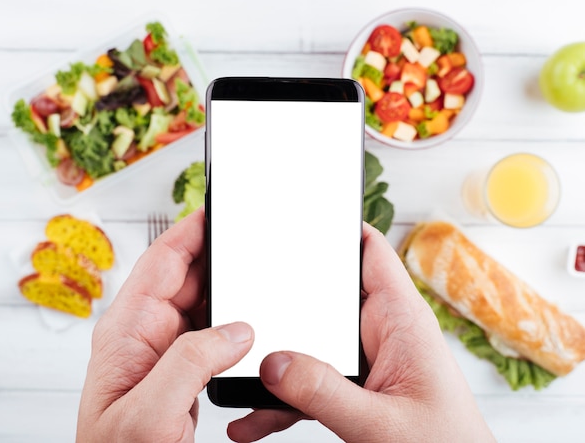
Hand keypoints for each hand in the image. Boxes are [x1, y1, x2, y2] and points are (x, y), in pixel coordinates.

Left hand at [76, 208, 253, 441]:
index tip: (217, 211)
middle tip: (253, 244)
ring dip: (229, 293)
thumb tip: (236, 329)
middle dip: (219, 258)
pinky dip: (233, 324)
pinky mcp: (183, 371)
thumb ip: (190, 362)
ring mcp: (166, 352)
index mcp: (128, 331)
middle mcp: (146, 334)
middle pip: (186, 278)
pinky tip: (251, 324)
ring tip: (259, 280)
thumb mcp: (150, 411)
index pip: (160, 263)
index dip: (188, 232)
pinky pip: (212, 334)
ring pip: (203, 305)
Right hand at [228, 222, 494, 442]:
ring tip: (238, 363)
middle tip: (243, 296)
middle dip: (285, 296)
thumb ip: (326, 393)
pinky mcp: (355, 388)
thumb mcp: (381, 423)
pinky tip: (253, 414)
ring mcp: (366, 360)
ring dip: (278, 355)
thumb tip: (273, 363)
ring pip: (311, 341)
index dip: (337, 227)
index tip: (294, 217)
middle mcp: (381, 332)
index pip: (371, 251)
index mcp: (402, 320)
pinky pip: (311, 381)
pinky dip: (283, 396)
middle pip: (326, 294)